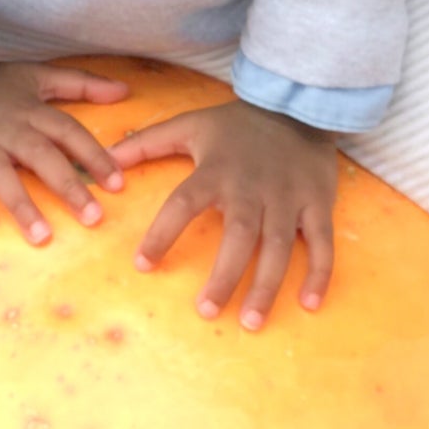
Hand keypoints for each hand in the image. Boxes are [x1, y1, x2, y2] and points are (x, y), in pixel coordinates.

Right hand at [0, 61, 130, 244]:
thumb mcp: (36, 75)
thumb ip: (80, 83)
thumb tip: (124, 91)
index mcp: (29, 111)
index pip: (68, 132)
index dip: (93, 156)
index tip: (117, 184)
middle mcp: (6, 130)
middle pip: (40, 156)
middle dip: (68, 186)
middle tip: (93, 217)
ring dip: (21, 204)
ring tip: (43, 236)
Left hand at [110, 99, 337, 330]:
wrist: (296, 105)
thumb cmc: (235, 124)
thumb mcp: (189, 124)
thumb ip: (147, 142)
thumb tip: (106, 158)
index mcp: (216, 170)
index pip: (183, 203)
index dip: (162, 233)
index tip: (142, 264)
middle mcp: (252, 187)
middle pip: (239, 234)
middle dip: (224, 275)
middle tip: (206, 310)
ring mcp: (288, 197)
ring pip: (279, 246)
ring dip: (266, 286)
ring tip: (250, 322)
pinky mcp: (318, 203)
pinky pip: (322, 243)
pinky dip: (319, 273)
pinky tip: (309, 303)